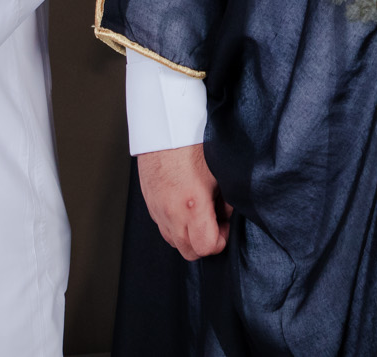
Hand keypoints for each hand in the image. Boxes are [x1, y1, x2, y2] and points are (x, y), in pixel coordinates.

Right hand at [138, 144, 230, 259]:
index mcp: (191, 205)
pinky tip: (186, 204)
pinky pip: (164, 226)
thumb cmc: (192, 144)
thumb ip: (227, 200)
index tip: (225, 226)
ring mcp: (157, 210)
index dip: (220, 241)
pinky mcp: (149, 203)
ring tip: (201, 211)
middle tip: (216, 221)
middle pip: (188, 251)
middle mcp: (170, 212)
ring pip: (174, 241)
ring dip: (190, 235)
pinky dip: (177, 224)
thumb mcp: (220, 171)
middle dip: (205, 242)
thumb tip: (228, 215)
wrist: (165, 125)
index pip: (206, 247)